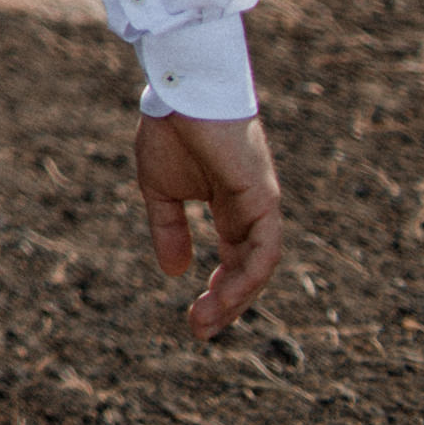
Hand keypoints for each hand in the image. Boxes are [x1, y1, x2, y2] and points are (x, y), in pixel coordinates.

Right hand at [134, 110, 283, 338]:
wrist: (182, 92)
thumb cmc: (171, 131)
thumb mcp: (160, 190)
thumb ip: (169, 229)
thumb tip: (176, 272)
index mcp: (231, 209)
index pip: (234, 262)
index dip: (217, 291)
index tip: (194, 320)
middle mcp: (252, 212)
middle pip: (248, 271)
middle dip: (226, 304)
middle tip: (200, 332)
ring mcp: (261, 206)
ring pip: (258, 266)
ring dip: (235, 297)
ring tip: (207, 320)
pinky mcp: (264, 198)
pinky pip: (264, 248)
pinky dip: (247, 274)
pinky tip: (224, 292)